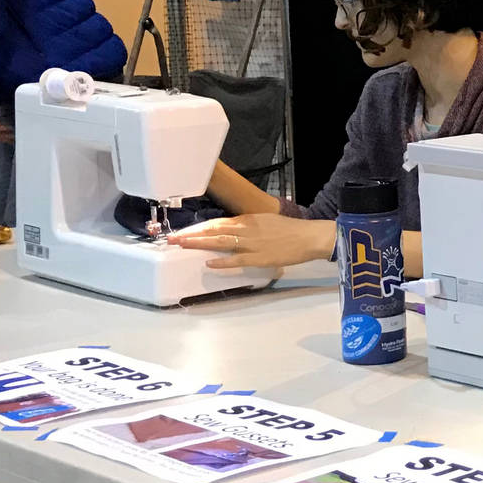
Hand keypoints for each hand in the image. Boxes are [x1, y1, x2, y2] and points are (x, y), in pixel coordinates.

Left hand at [167, 213, 327, 270]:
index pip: (218, 222)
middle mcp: (247, 229)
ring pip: (220, 241)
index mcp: (249, 219)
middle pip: (214, 230)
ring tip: (182, 245)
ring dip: (199, 243)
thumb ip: (249, 225)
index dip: (199, 227)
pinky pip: (237, 259)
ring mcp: (252, 244)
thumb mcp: (267, 221)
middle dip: (191, 234)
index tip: (184, 232)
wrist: (310, 236)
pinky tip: (209, 262)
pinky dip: (222, 261)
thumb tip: (233, 230)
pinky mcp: (260, 257)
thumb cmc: (291, 230)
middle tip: (172, 238)